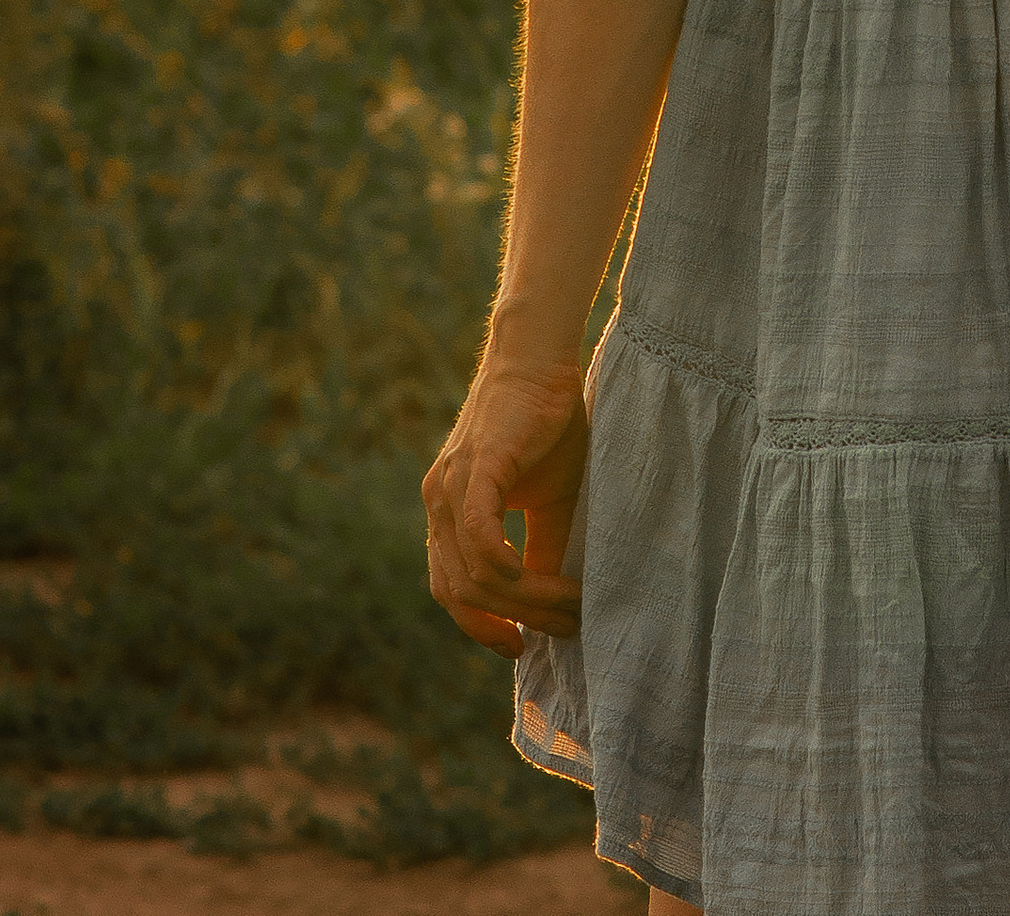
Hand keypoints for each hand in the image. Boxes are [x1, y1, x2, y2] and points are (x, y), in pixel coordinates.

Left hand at [423, 345, 590, 657]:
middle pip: (464, 592)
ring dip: (524, 599)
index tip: (520, 650)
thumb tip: (550, 609)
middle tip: (567, 627)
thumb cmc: (548, 425)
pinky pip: (477, 532)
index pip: (452, 590)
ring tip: (571, 605)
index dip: (481, 628)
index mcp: (447, 515)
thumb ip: (539, 551)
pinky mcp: (474, 466)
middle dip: (517, 619)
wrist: (541, 359)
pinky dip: (501, 565)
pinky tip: (533, 578)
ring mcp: (449, 486)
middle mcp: (438, 504)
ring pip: (473, 572)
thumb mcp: (547, 502)